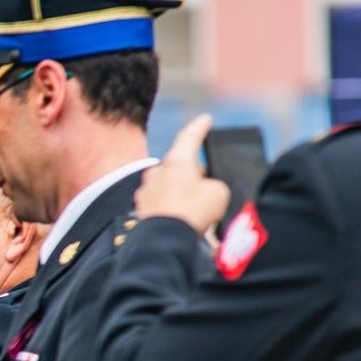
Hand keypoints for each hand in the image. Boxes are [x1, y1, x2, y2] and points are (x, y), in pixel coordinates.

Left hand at [134, 114, 230, 234]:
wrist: (165, 240)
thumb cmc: (192, 212)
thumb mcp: (219, 193)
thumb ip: (214, 184)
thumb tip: (205, 189)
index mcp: (176, 161)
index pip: (189, 137)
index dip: (200, 127)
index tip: (205, 119)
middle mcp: (156, 172)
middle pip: (179, 165)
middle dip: (192, 172)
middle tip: (207, 183)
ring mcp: (146, 190)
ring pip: (168, 184)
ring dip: (181, 191)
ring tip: (196, 208)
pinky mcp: (142, 209)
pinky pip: (160, 201)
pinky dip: (171, 206)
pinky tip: (181, 219)